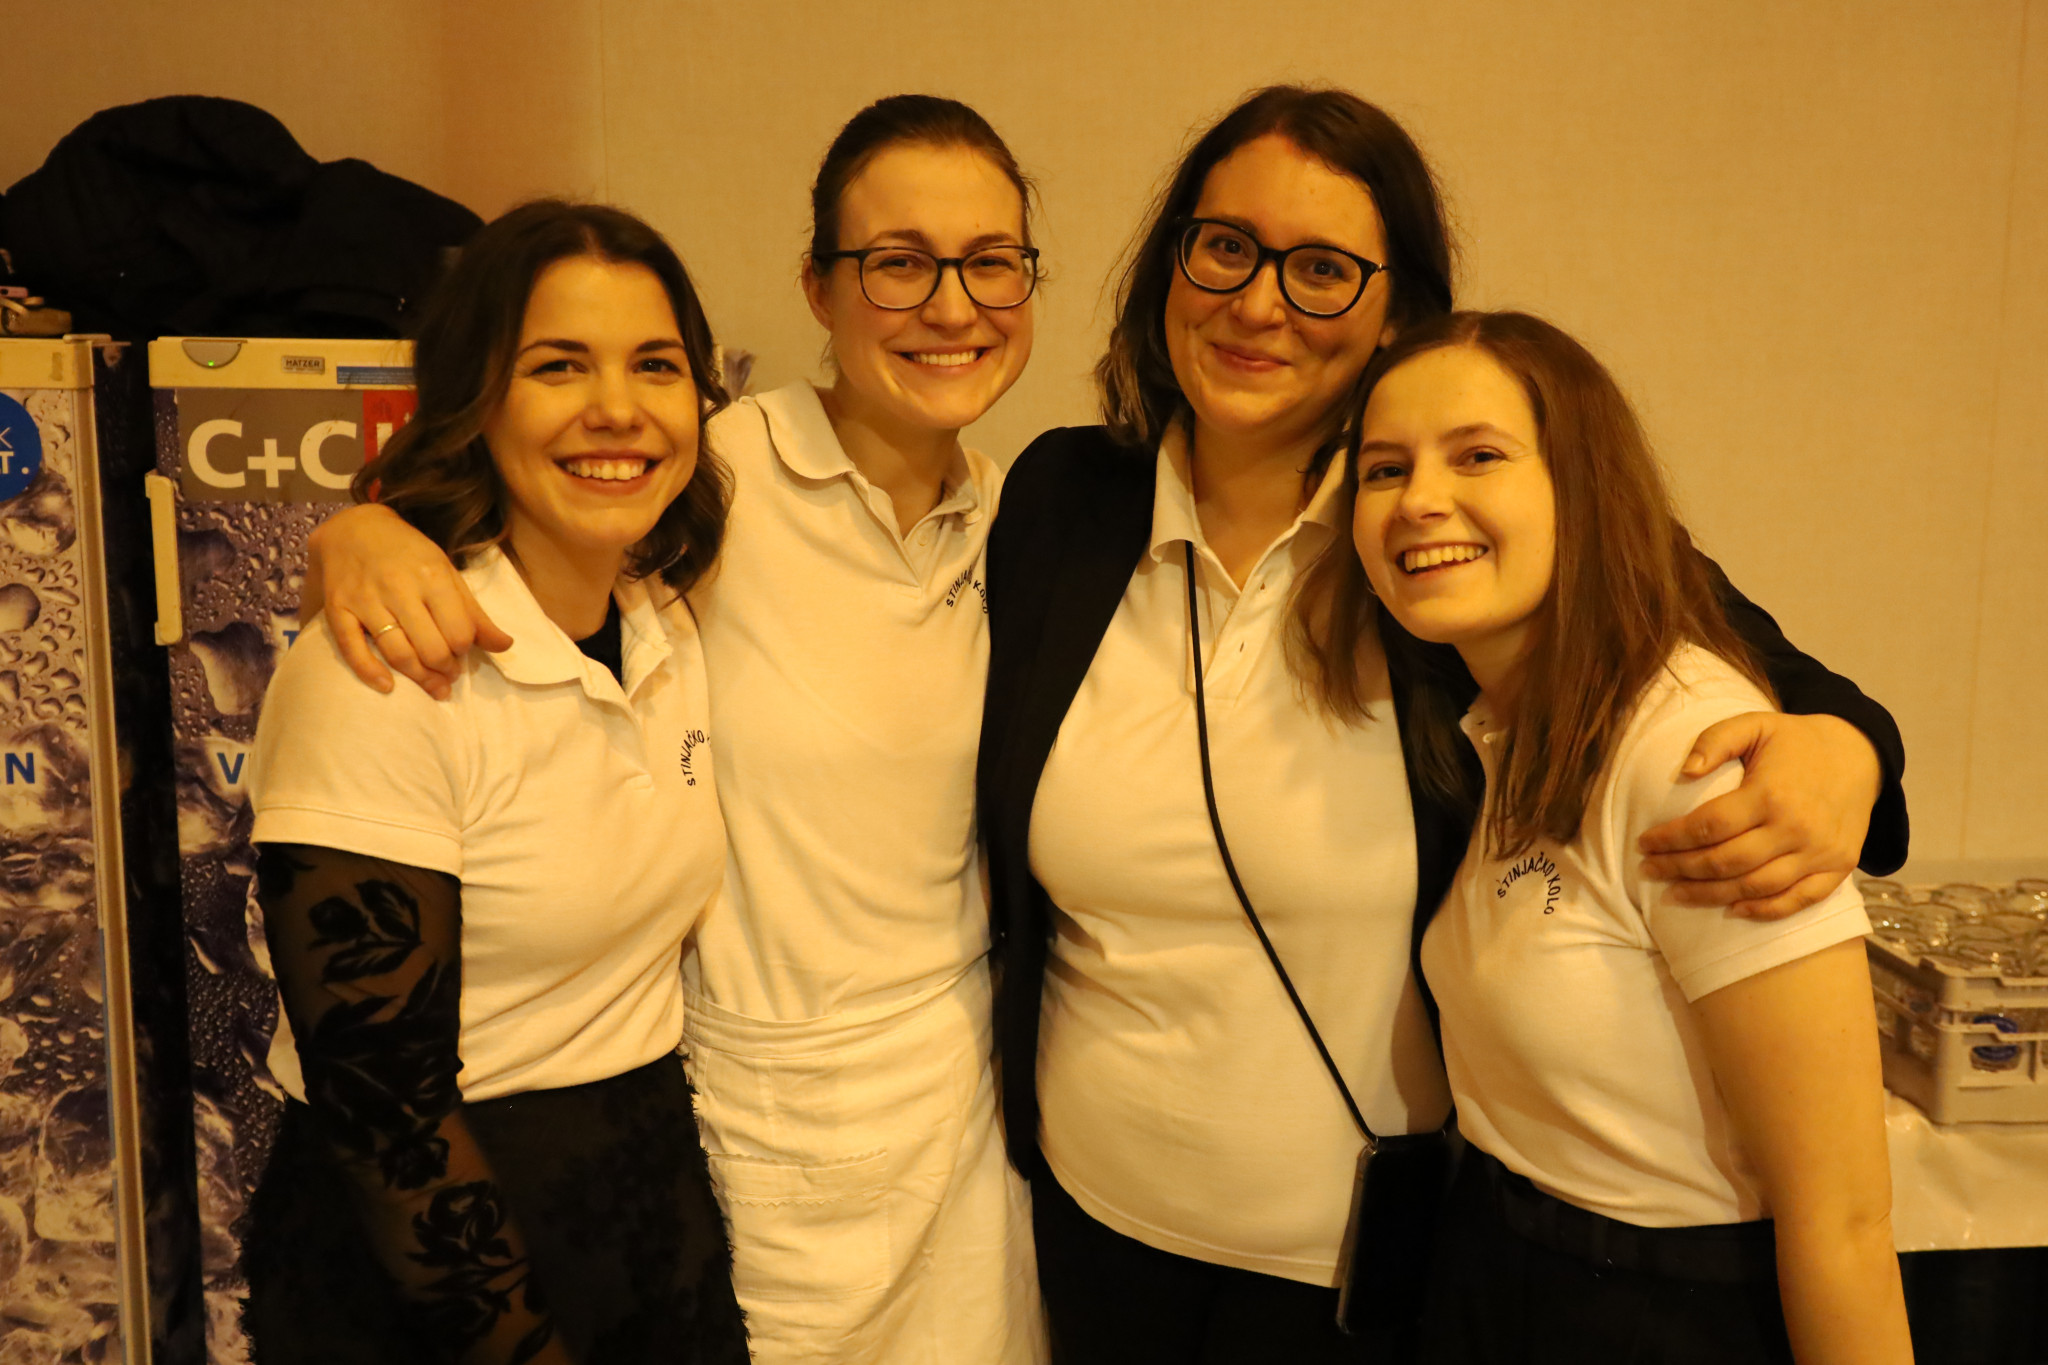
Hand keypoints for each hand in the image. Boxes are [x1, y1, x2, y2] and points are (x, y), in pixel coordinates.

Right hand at [306, 505, 511, 700]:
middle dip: (445, 669)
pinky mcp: (338, 609)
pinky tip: (388, 686)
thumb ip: (474, 612)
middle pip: (430, 648)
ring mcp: (365, 600)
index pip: (458, 632)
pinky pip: (352, 649)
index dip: (464, 650)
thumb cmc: (408, 554)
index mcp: (432, 577)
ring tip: (433, 685)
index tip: (462, 653)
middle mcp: (398, 588)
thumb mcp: (446, 572)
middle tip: (449, 673)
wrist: (354, 529)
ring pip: (397, 652)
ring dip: (419, 678)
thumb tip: (505, 646)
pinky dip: (370, 672)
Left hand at [1638, 712, 1880, 919]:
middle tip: (1649, 870)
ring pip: (1755, 887)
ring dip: (1710, 896)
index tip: (1643, 844)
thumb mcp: (1754, 725)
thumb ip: (1715, 740)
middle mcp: (1796, 828)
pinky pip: (1798, 900)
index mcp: (1770, 793)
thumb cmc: (1795, 741)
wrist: (1859, 754)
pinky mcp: (1838, 867)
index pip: (1708, 826)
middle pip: (1726, 862)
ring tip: (1675, 894)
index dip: (1671, 839)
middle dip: (1680, 870)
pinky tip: (1732, 910)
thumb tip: (1684, 771)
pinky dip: (1765, 911)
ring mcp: (1819, 852)